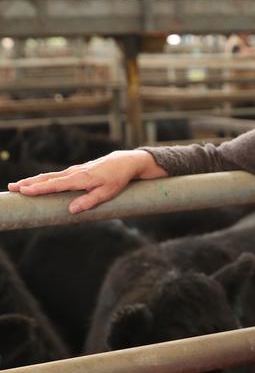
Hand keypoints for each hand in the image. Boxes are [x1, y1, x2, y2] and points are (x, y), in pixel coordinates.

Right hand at [7, 149, 166, 213]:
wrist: (124, 162)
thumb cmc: (117, 179)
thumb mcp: (107, 193)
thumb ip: (89, 202)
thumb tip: (71, 210)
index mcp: (80, 179)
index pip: (55, 185)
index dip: (39, 189)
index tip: (24, 192)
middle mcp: (74, 173)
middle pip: (47, 179)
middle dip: (28, 183)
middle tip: (11, 188)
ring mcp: (74, 171)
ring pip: (50, 176)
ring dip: (32, 181)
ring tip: (17, 185)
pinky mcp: (76, 171)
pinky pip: (56, 175)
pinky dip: (43, 179)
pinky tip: (35, 182)